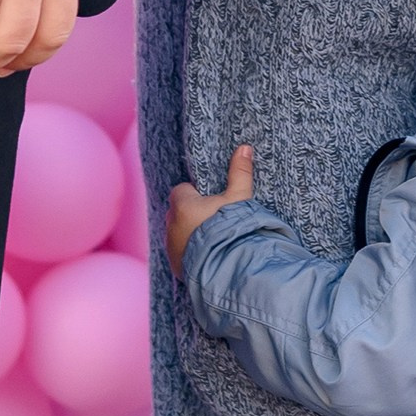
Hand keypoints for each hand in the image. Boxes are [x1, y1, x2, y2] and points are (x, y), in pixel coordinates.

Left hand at [167, 144, 254, 270]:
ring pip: (177, 232)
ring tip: (213, 239)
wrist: (227, 268)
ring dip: (189, 233)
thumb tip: (245, 147)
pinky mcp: (175, 264)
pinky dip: (190, 251)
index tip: (212, 201)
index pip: (182, 190)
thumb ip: (240, 173)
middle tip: (215, 220)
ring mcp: (171, 246)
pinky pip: (179, 252)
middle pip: (178, 211)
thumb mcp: (239, 199)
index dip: (196, 194)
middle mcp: (171, 224)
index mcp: (182, 204)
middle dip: (191, 213)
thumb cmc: (231, 229)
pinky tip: (208, 255)